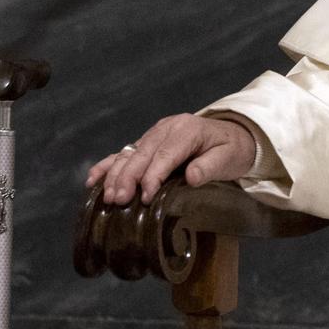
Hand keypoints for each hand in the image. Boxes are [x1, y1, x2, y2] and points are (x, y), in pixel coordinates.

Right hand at [86, 114, 256, 205]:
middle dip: (128, 178)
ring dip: (116, 175)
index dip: (152, 176)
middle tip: (118, 201)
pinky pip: (124, 152)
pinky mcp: (148, 141)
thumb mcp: (229, 158)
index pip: (165, 155)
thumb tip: (192, 177)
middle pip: (142, 154)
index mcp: (188, 130)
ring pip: (130, 153)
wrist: (234, 136)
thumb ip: (211, 166)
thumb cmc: (231, 150)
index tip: (145, 197)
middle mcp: (168, 128)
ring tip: (108, 197)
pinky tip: (93, 179)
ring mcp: (156, 133)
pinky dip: (108, 165)